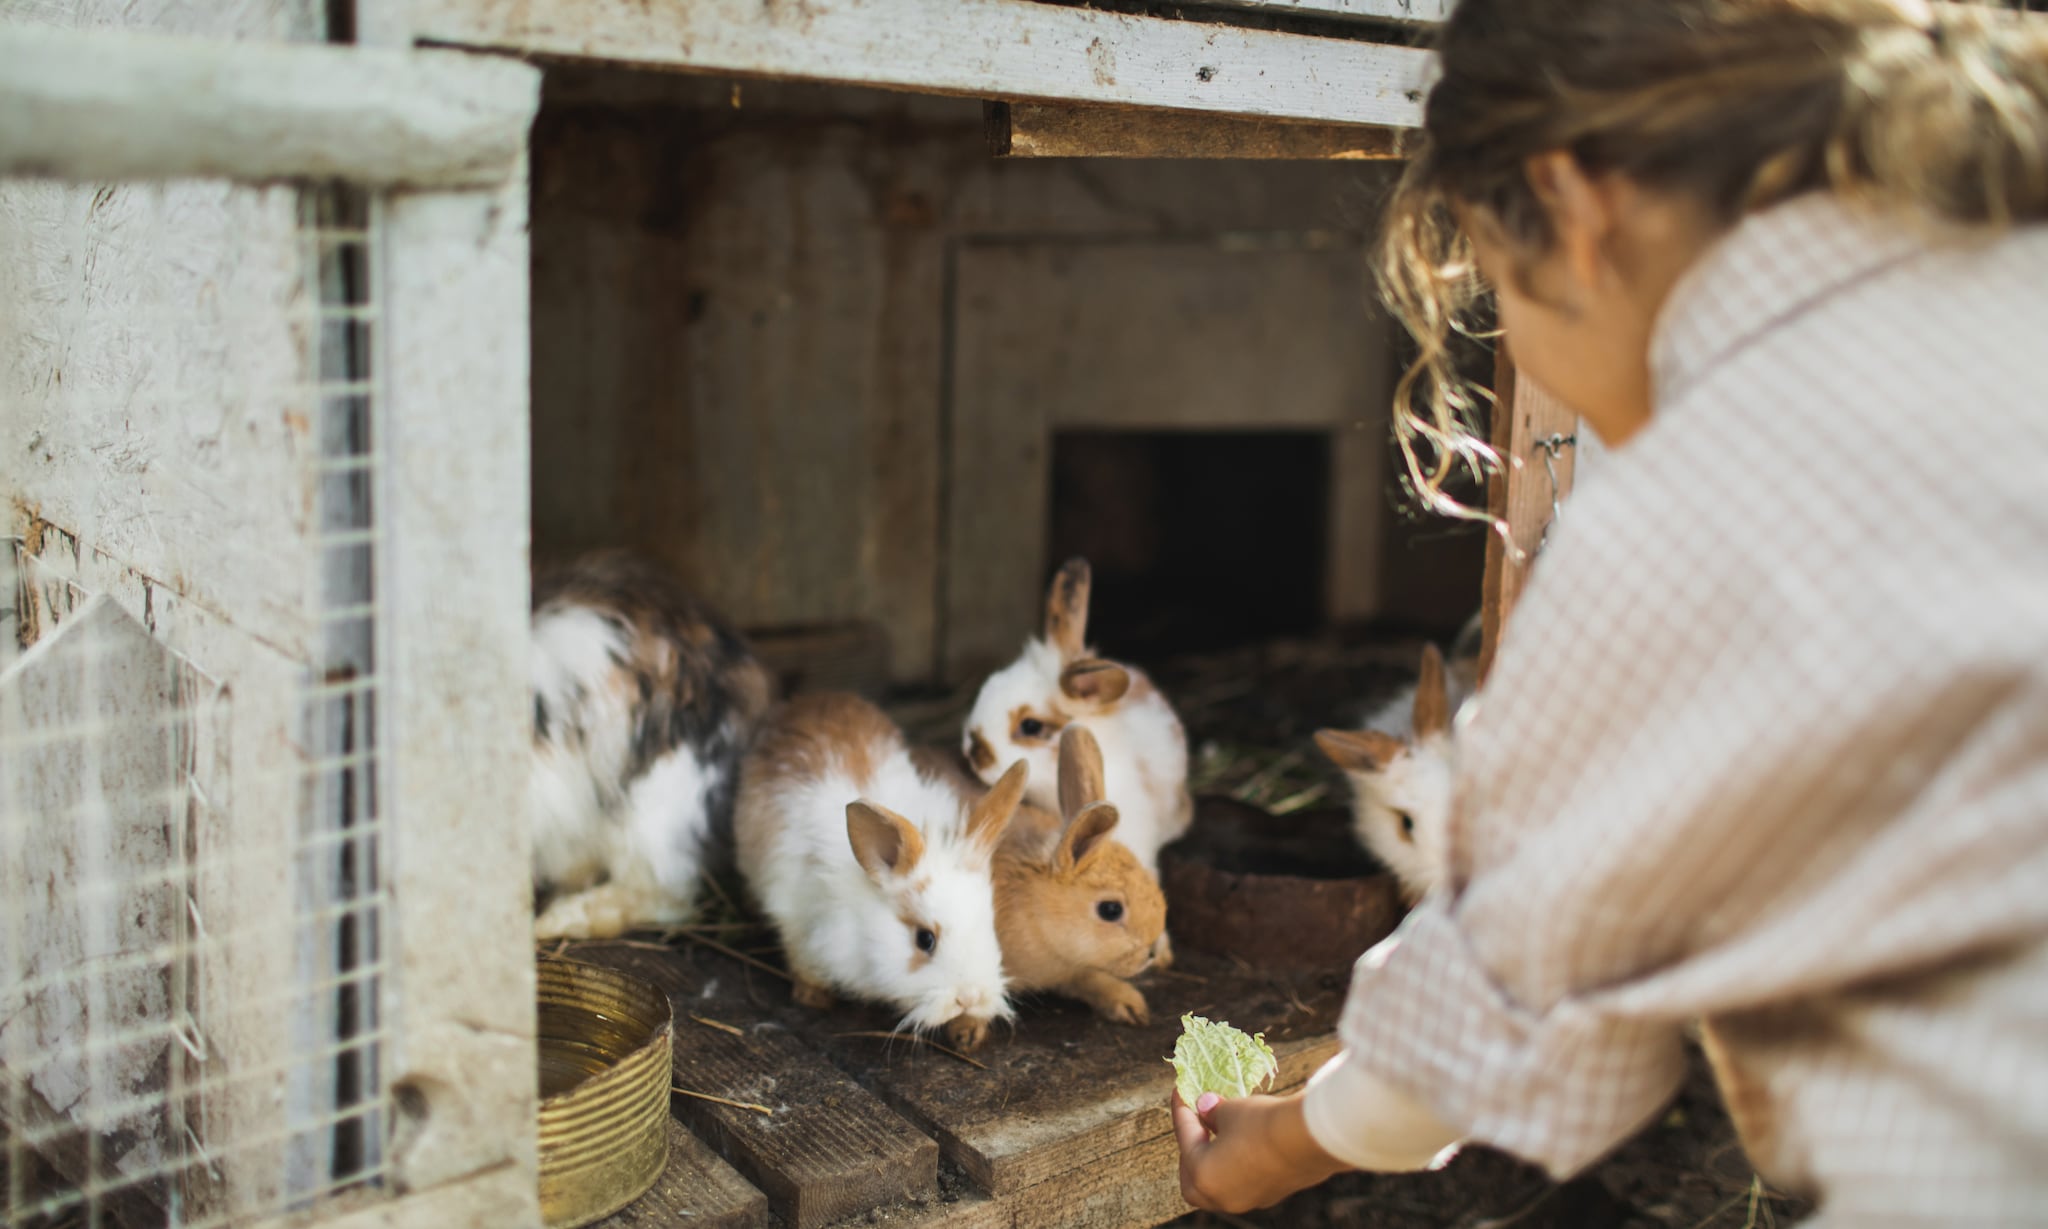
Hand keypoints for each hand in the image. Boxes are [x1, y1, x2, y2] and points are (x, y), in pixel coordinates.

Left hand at [1172, 1089, 1350, 1214]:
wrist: (1312, 1139)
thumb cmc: (1262, 1123)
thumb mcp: (1231, 1110)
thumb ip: (1211, 1111)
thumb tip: (1204, 1107)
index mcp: (1203, 1176)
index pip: (1184, 1137)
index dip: (1181, 1109)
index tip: (1180, 1091)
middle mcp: (1223, 1196)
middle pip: (1193, 1180)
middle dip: (1190, 1152)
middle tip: (1194, 1125)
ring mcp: (1249, 1199)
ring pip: (1219, 1185)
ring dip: (1214, 1160)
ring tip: (1219, 1133)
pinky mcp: (1272, 1194)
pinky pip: (1244, 1182)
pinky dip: (1236, 1166)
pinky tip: (1244, 1144)